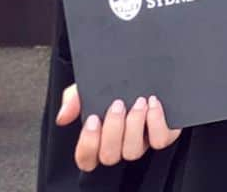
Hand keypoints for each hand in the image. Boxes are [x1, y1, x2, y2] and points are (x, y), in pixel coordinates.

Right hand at [56, 83, 181, 169]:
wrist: (149, 68)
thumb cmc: (119, 82)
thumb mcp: (93, 85)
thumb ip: (75, 98)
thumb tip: (64, 115)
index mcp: (100, 137)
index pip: (86, 158)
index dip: (88, 144)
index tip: (93, 119)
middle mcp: (119, 144)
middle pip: (109, 156)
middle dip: (113, 130)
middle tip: (118, 104)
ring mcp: (141, 141)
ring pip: (133, 152)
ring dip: (135, 125)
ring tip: (138, 101)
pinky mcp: (162, 133)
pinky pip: (159, 141)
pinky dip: (156, 122)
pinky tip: (153, 103)